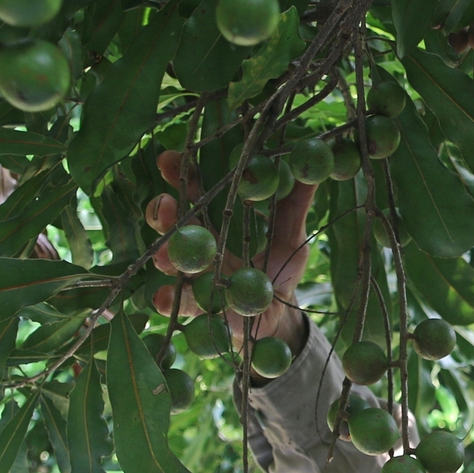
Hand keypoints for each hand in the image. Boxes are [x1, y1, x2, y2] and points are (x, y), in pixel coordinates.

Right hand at [147, 150, 312, 349]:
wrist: (278, 314)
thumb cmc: (279, 268)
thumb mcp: (291, 235)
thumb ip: (297, 203)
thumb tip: (311, 164)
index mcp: (217, 221)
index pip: (194, 193)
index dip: (180, 174)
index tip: (168, 158)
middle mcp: (199, 247)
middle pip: (173, 225)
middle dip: (164, 214)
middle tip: (164, 204)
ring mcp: (194, 277)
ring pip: (171, 264)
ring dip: (165, 257)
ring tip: (164, 254)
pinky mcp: (199, 310)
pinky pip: (180, 305)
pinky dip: (170, 302)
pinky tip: (162, 298)